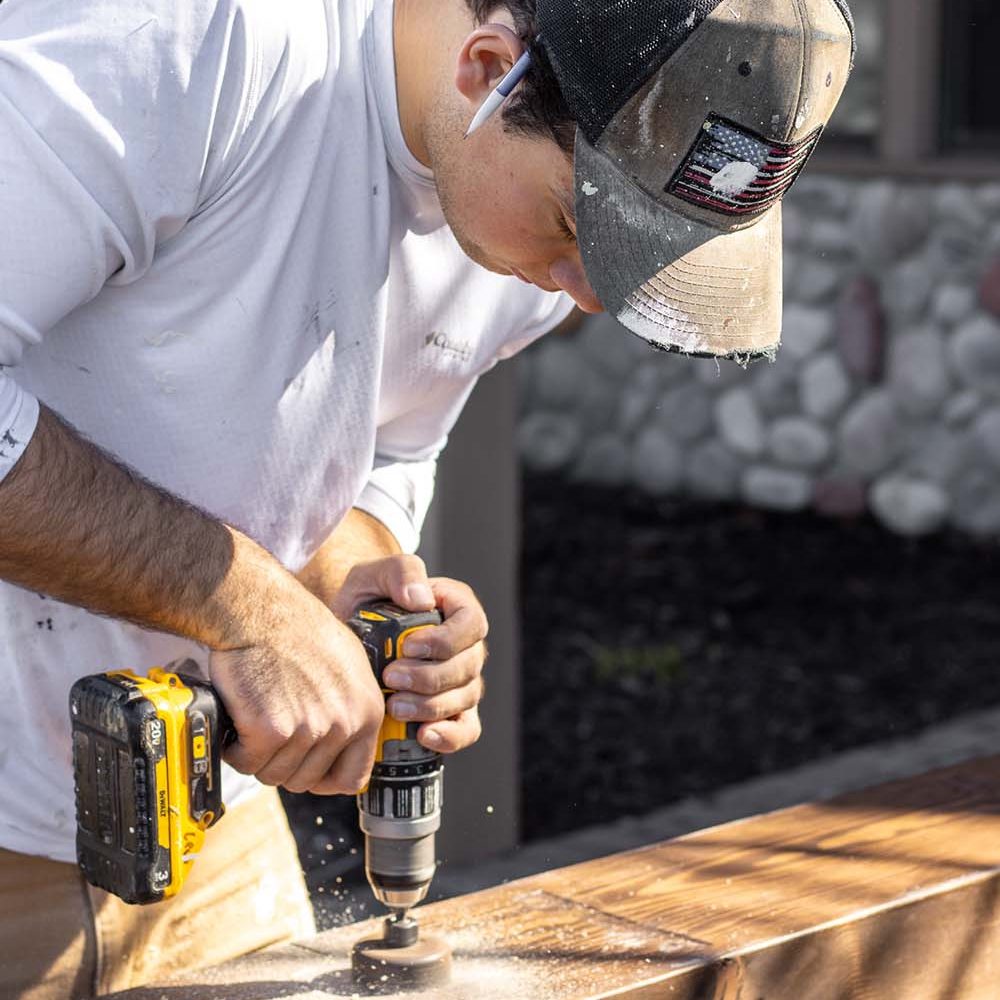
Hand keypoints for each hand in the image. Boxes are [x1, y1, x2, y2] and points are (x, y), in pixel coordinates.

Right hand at [209, 578, 384, 795]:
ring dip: (258, 755)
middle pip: (306, 780)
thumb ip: (350, 707)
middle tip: (269, 735)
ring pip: (274, 774)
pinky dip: (236, 748)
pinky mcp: (271, 730)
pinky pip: (247, 762)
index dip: (325, 779)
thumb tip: (342, 742)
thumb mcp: (348, 666)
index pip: (353, 777)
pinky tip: (239, 719)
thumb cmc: (299, 630)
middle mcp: (344, 724)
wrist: (262, 610)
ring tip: (254, 720)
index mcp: (367, 711)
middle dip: (283, 763)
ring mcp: (309, 729)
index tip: (306, 769)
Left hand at [332, 555, 487, 753]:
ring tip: (394, 706)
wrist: (345, 638)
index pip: (472, 624)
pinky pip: (465, 730)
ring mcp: (462, 682)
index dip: (447, 640)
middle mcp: (466, 647)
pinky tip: (423, 736)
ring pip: (465, 699)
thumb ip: (399, 572)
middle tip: (391, 677)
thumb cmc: (363, 602)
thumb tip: (422, 599)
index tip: (409, 646)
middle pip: (468, 666)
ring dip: (431, 706)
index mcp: (456, 608)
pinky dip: (449, 737)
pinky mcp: (451, 712)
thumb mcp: (372, 576)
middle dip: (430, 677)